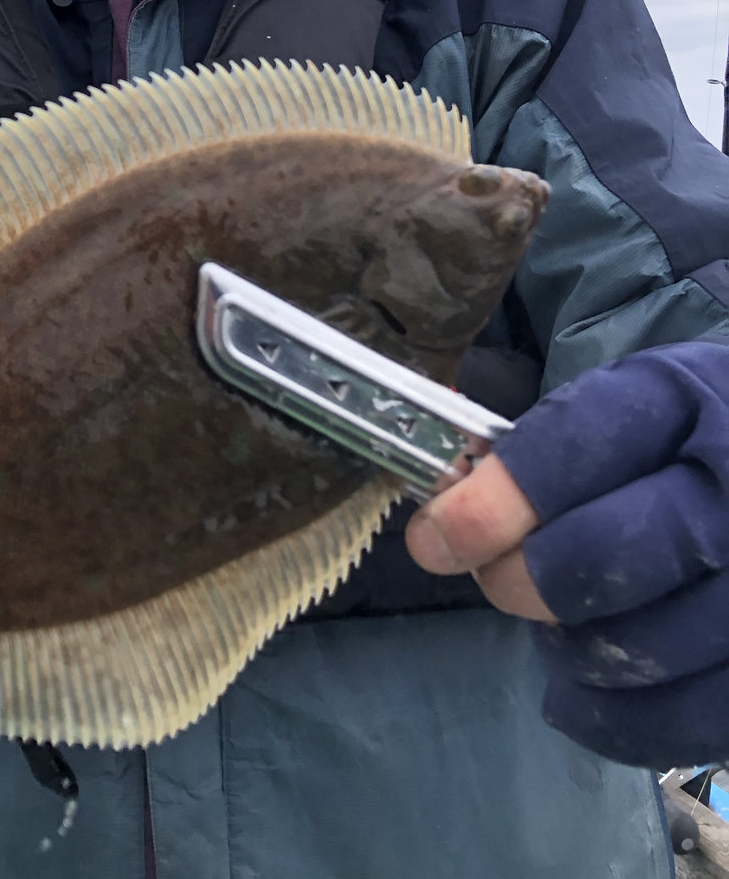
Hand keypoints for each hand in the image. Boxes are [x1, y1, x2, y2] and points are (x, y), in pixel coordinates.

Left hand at [406, 342, 728, 765]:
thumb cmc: (687, 437)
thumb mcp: (632, 403)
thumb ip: (548, 448)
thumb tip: (445, 516)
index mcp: (681, 402)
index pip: (570, 449)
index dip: (491, 501)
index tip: (434, 535)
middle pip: (596, 559)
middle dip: (516, 578)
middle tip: (493, 577)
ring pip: (628, 648)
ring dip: (564, 644)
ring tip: (559, 616)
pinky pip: (675, 719)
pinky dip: (609, 715)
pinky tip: (582, 683)